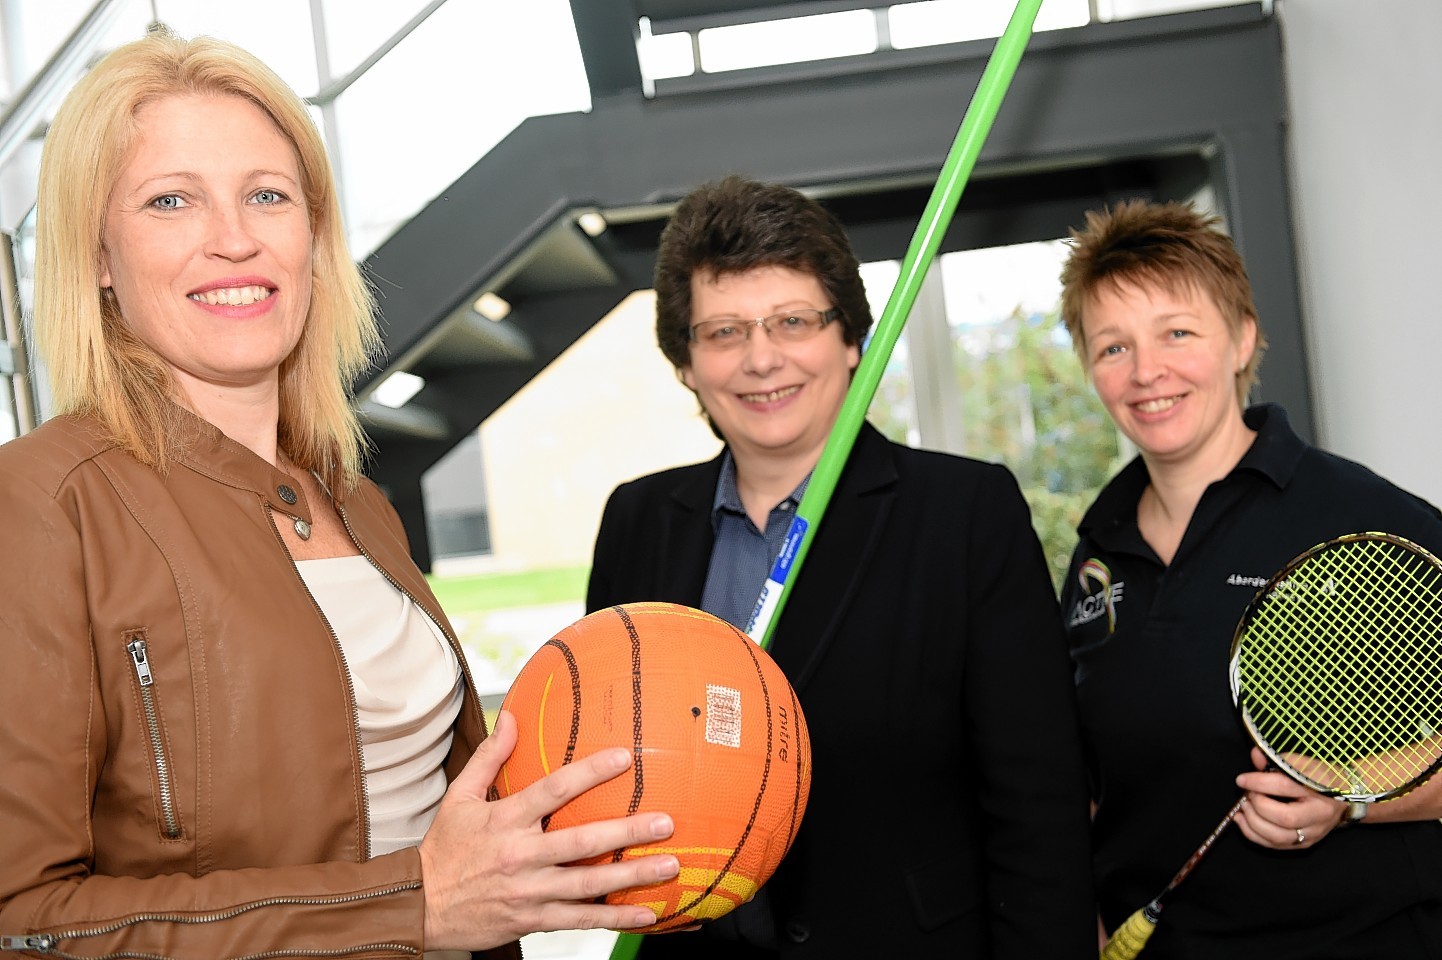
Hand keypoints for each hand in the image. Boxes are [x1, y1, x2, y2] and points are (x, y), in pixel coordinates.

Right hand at [418, 710, 679, 950]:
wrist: (418, 907)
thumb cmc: (444, 848)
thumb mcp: (459, 797)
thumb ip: (490, 757)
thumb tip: (513, 716)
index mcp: (505, 819)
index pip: (554, 790)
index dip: (590, 772)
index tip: (625, 758)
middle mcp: (521, 855)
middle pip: (581, 841)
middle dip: (626, 832)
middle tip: (665, 822)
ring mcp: (529, 891)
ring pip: (588, 884)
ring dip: (632, 876)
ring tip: (670, 866)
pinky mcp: (532, 919)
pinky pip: (580, 919)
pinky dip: (614, 917)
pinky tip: (647, 914)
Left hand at [1233, 747, 1345, 849]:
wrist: (1347, 798)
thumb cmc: (1323, 778)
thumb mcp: (1305, 763)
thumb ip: (1279, 759)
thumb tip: (1256, 755)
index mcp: (1320, 790)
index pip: (1285, 786)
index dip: (1259, 782)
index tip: (1242, 779)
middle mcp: (1319, 815)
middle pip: (1285, 818)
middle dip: (1258, 806)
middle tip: (1247, 794)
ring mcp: (1313, 833)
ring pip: (1279, 837)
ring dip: (1253, 822)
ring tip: (1243, 807)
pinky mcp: (1305, 844)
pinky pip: (1276, 845)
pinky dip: (1254, 835)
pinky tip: (1243, 820)